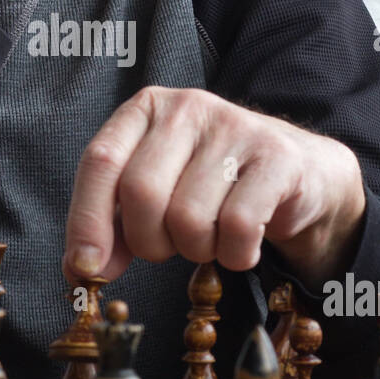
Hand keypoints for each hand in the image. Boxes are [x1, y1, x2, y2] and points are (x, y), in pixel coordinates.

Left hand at [63, 87, 366, 290]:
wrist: (299, 174)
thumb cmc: (213, 186)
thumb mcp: (156, 194)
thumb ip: (113, 226)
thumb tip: (80, 271)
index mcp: (147, 109)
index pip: (100, 161)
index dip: (87, 221)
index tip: (85, 268)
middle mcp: (188, 107)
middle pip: (141, 193)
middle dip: (150, 242)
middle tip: (172, 246)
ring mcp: (236, 126)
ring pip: (188, 217)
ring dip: (197, 250)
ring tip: (213, 237)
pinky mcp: (277, 157)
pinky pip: (237, 227)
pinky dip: (235, 254)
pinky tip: (242, 244)